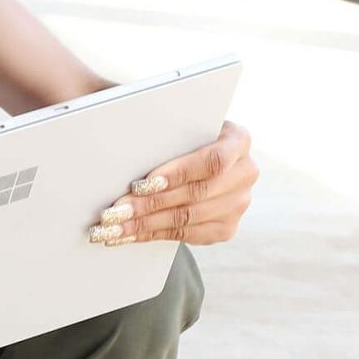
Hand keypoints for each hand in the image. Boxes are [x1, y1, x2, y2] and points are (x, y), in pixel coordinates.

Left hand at [87, 118, 256, 246]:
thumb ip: (164, 127)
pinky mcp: (227, 227)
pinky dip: (152, 235)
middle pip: (195, 194)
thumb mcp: (182, 124)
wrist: (202, 162)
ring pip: (187, 218)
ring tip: (112, 228)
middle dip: (149, 204)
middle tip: (114, 211)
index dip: (176, 174)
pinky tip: (127, 235)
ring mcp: (239, 203)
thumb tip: (118, 130)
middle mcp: (246, 172)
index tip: (141, 184)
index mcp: (238, 140)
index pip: (211, 160)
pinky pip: (186, 234)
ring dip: (144, 225)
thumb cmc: (184, 136)